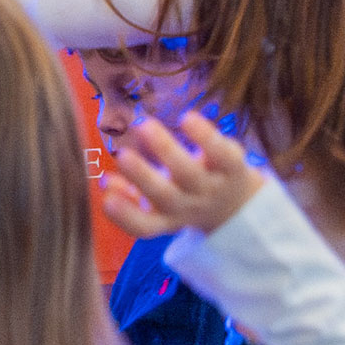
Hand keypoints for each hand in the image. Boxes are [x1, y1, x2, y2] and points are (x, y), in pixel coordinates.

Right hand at [98, 111, 258, 239]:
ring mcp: (212, 188)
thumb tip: (105, 183)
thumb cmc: (184, 198)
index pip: (145, 226)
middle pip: (165, 196)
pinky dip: (204, 136)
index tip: (105, 199)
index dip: (125, 216)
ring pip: (189, 172)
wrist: (239, 205)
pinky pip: (221, 153)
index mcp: (167, 219)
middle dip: (142, 176)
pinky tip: (186, 118)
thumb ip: (128, 196)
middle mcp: (189, 206)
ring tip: (144, 126)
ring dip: (165, 149)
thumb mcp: (157, 205)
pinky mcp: (233, 167)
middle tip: (122, 155)